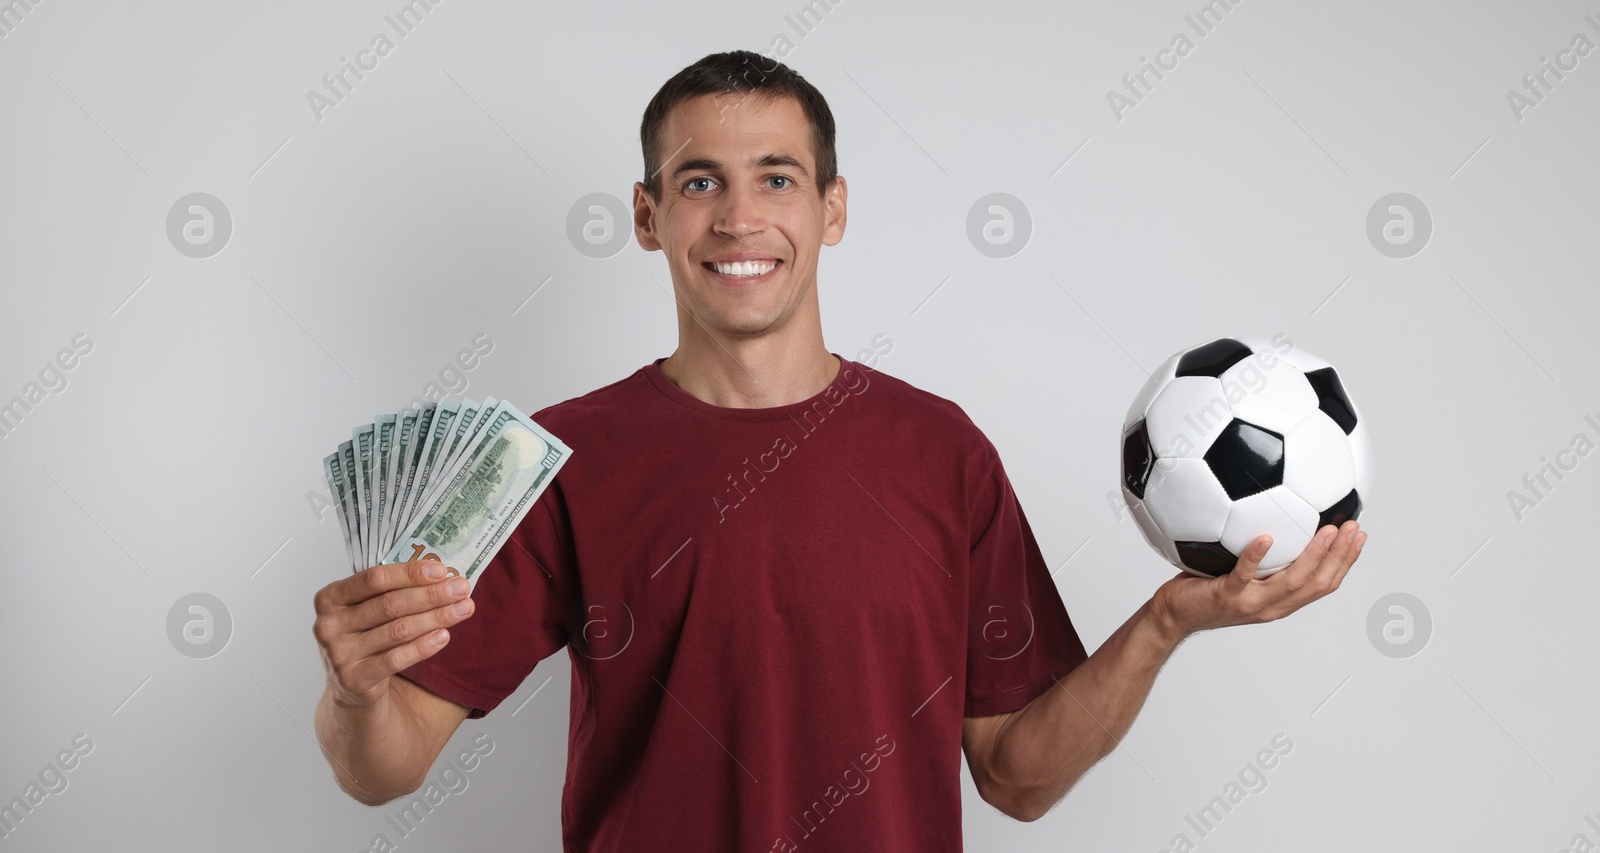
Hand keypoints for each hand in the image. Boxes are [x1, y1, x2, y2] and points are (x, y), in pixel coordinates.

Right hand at [312, 560, 474, 707]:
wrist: (351, 685)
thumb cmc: (367, 635)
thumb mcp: (369, 609)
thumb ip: (395, 591)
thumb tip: (443, 577)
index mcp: (330, 597)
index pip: (375, 578)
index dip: (410, 573)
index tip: (442, 570)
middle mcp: (328, 624)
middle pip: (390, 604)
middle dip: (431, 595)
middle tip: (461, 589)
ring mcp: (338, 654)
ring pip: (397, 630)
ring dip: (436, 618)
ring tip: (463, 609)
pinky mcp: (352, 679)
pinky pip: (396, 659)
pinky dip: (424, 646)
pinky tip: (444, 636)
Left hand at [1149, 520, 1366, 642]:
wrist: (1174, 615)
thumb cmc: (1206, 589)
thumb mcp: (1244, 575)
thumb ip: (1265, 559)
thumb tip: (1279, 521)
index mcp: (1281, 602)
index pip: (1324, 584)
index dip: (1346, 562)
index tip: (1359, 536)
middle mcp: (1272, 606)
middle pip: (1317, 584)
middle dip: (1340, 557)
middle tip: (1353, 529)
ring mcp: (1251, 603)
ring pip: (1291, 582)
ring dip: (1312, 555)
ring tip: (1326, 531)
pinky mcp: (1227, 596)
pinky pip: (1245, 575)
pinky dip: (1256, 556)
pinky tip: (1265, 538)